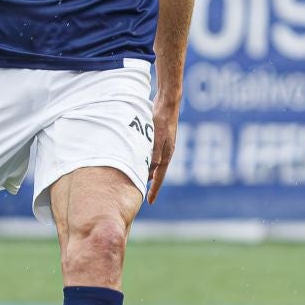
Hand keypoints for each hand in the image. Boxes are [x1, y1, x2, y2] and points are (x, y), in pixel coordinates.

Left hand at [146, 90, 179, 204]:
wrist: (168, 103)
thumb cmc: (162, 119)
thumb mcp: (158, 137)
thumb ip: (155, 153)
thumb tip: (152, 169)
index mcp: (166, 154)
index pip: (159, 177)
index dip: (154, 190)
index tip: (150, 201)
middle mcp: (166, 152)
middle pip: (156, 172)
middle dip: (149, 182)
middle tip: (139, 192)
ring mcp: (163, 145)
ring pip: (153, 163)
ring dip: (146, 171)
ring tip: (136, 179)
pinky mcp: (158, 138)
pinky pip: (151, 154)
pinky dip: (145, 159)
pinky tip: (138, 159)